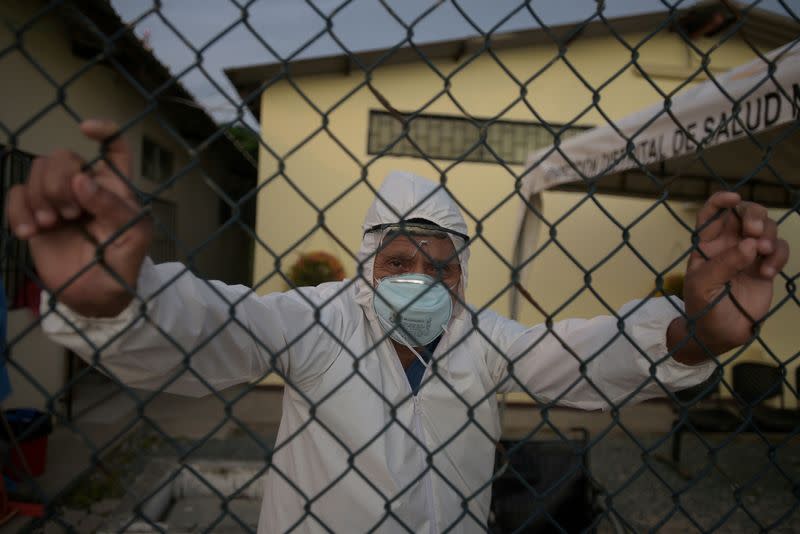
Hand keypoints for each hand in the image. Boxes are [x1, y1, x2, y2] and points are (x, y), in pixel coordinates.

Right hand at [5, 119, 151, 316]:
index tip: (85, 128)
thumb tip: (82, 180)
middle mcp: (86, 186)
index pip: (115, 148)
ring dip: (40, 196)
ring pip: (37, 169)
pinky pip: (15, 193)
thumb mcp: (132, 239)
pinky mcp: (35, 213)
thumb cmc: (122, 265)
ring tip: (51, 225)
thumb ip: (113, 208)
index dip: (104, 130)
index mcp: (116, 188)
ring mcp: (58, 198)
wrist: (95, 296)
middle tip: (70, 215)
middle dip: (60, 182)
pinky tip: (29, 233)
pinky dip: (18, 211)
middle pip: (63, 156)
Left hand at [668, 192, 789, 363]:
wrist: (720, 334)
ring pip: (766, 228)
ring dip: (768, 235)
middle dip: (753, 215)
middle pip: (744, 214)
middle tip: (754, 232)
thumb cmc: (702, 307)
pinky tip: (768, 273)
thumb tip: (749, 244)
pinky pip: (779, 249)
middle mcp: (729, 244)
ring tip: (762, 254)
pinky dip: (778, 256)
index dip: (720, 201)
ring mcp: (749, 254)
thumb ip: (723, 264)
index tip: (733, 198)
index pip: (711, 214)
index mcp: (707, 244)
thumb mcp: (703, 286)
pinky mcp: (766, 267)